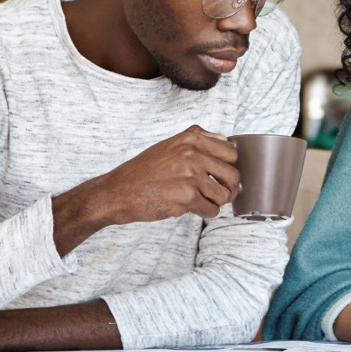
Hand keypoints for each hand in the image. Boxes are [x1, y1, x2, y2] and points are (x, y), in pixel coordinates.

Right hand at [98, 125, 239, 223]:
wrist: (117, 192)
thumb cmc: (143, 171)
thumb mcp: (169, 145)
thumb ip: (198, 139)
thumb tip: (226, 140)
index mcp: (191, 139)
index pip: (232, 153)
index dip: (229, 167)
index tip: (221, 175)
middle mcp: (192, 154)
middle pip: (234, 175)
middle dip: (228, 188)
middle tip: (217, 193)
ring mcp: (190, 176)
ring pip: (225, 195)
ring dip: (215, 202)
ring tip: (201, 200)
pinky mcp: (186, 198)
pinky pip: (212, 210)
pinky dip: (205, 212)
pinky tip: (190, 207)